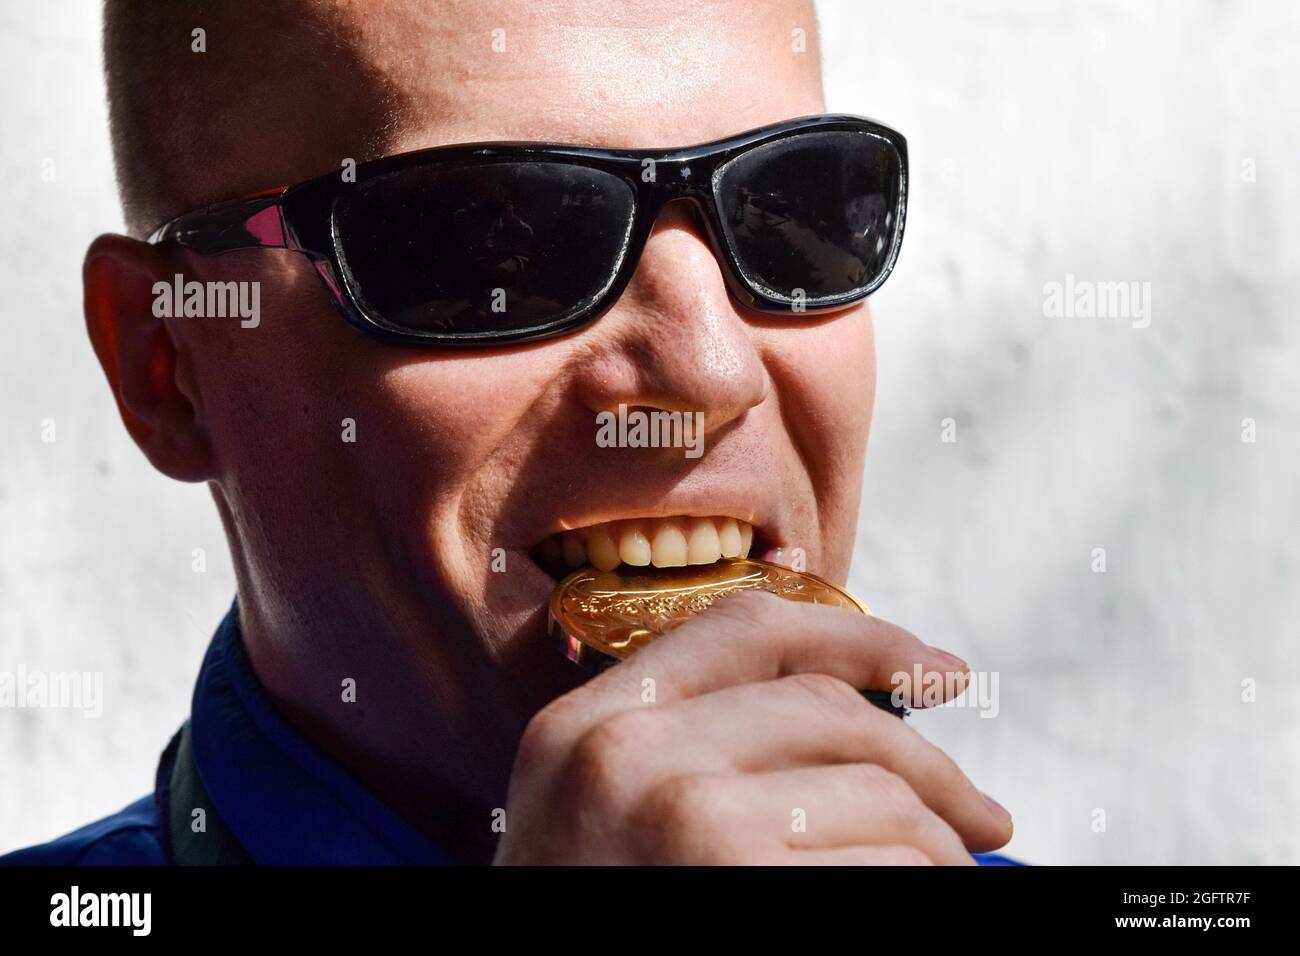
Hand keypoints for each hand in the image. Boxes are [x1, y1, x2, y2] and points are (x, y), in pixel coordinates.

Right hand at [494, 591, 1012, 863]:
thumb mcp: (598, 815)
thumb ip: (687, 746)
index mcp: (587, 726)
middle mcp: (626, 757)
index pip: (744, 627)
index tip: (935, 671)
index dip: (860, 636)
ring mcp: (685, 824)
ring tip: (938, 880)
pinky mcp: (748, 889)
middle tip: (979, 814)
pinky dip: (923, 883)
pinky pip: (891, 868)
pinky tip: (904, 903)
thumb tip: (851, 722)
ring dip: (935, 846)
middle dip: (929, 762)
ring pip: (878, 796)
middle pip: (830, 710)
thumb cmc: (590, 912)